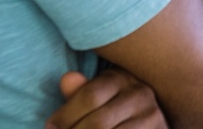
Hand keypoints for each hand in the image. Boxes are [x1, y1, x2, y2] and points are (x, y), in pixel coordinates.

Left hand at [45, 68, 167, 128]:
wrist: (146, 123)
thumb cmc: (113, 114)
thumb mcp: (95, 101)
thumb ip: (79, 94)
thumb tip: (67, 78)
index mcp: (121, 77)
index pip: (90, 95)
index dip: (65, 116)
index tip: (50, 128)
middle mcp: (141, 93)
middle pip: (98, 122)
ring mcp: (152, 116)